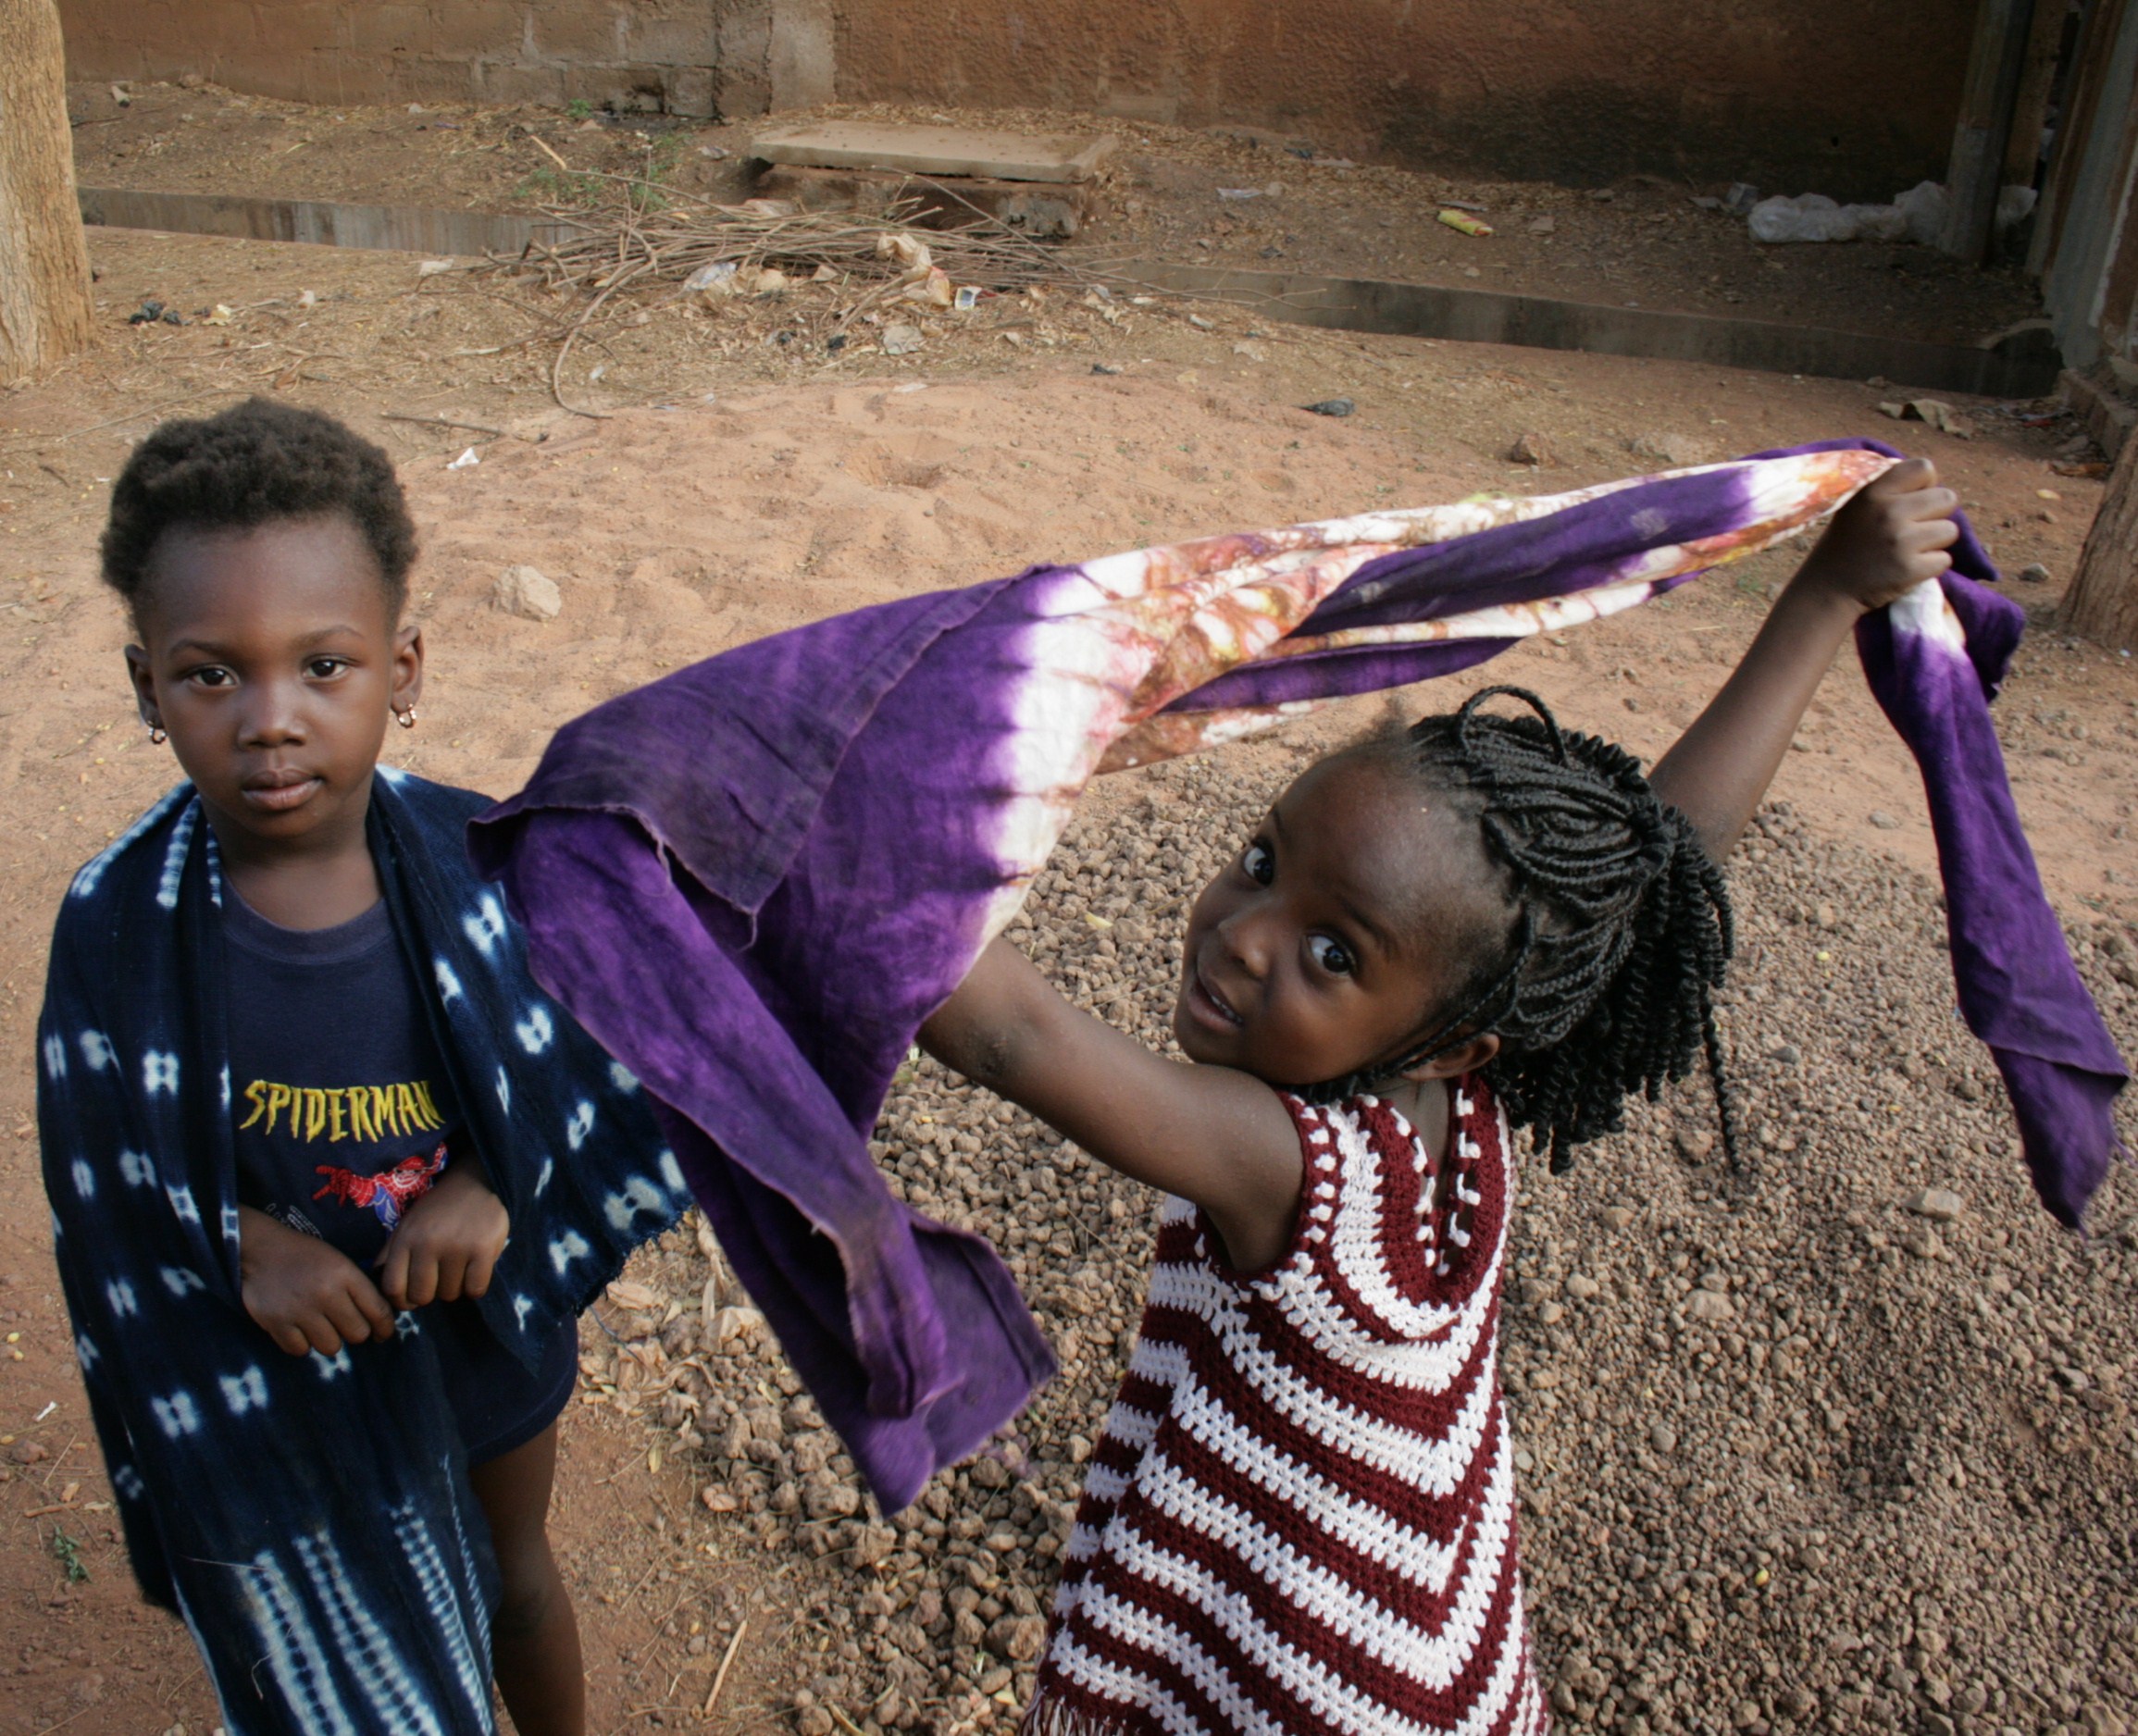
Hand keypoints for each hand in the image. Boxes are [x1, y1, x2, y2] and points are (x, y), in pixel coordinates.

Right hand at [238, 1204, 395, 1355]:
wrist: (261, 1250)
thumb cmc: (306, 1257)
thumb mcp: (339, 1262)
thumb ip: (358, 1288)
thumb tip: (380, 1321)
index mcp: (345, 1274)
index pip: (378, 1311)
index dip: (385, 1328)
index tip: (382, 1334)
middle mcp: (326, 1293)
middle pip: (357, 1334)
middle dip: (356, 1333)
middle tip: (346, 1326)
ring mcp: (300, 1310)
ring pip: (331, 1347)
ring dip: (328, 1340)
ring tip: (321, 1326)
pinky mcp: (276, 1323)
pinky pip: (300, 1350)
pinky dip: (302, 1344)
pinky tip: (300, 1329)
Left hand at [375, 1164, 508, 1309]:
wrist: (476, 1182)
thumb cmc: (439, 1208)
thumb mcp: (408, 1224)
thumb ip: (391, 1253)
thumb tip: (377, 1282)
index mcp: (406, 1238)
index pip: (393, 1288)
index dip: (401, 1301)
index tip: (411, 1299)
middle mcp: (428, 1244)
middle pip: (422, 1296)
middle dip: (430, 1294)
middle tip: (438, 1279)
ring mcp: (457, 1247)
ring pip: (450, 1294)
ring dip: (454, 1287)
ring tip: (457, 1268)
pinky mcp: (483, 1250)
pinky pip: (475, 1289)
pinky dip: (474, 1286)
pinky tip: (474, 1270)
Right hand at [1792, 456, 1959, 618]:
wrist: (1828, 589)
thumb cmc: (1847, 542)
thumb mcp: (1855, 505)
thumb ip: (1887, 486)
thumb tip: (1925, 471)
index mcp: (1873, 491)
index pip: (1924, 468)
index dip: (1925, 485)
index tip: (1911, 502)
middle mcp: (1888, 511)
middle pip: (1947, 499)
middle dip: (1936, 515)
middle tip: (1912, 529)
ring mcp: (1900, 541)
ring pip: (1950, 531)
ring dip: (1935, 543)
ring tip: (1907, 550)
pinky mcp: (1910, 569)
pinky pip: (1944, 560)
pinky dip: (1930, 566)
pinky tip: (1906, 569)